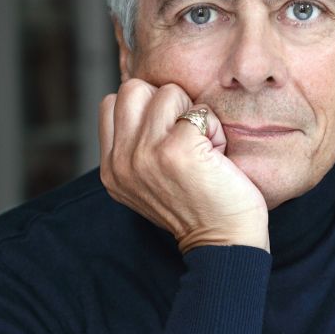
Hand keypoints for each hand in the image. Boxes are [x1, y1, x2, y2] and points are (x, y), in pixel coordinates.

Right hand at [99, 79, 269, 252]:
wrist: (223, 244)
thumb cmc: (195, 207)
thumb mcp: (147, 182)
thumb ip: (134, 147)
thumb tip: (145, 102)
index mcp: (111, 168)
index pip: (111, 103)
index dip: (145, 107)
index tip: (166, 132)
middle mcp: (122, 161)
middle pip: (133, 89)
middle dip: (165, 101)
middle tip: (184, 132)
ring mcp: (146, 154)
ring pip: (168, 93)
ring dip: (193, 114)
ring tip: (202, 146)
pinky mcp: (177, 149)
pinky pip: (200, 112)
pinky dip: (214, 128)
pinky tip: (216, 155)